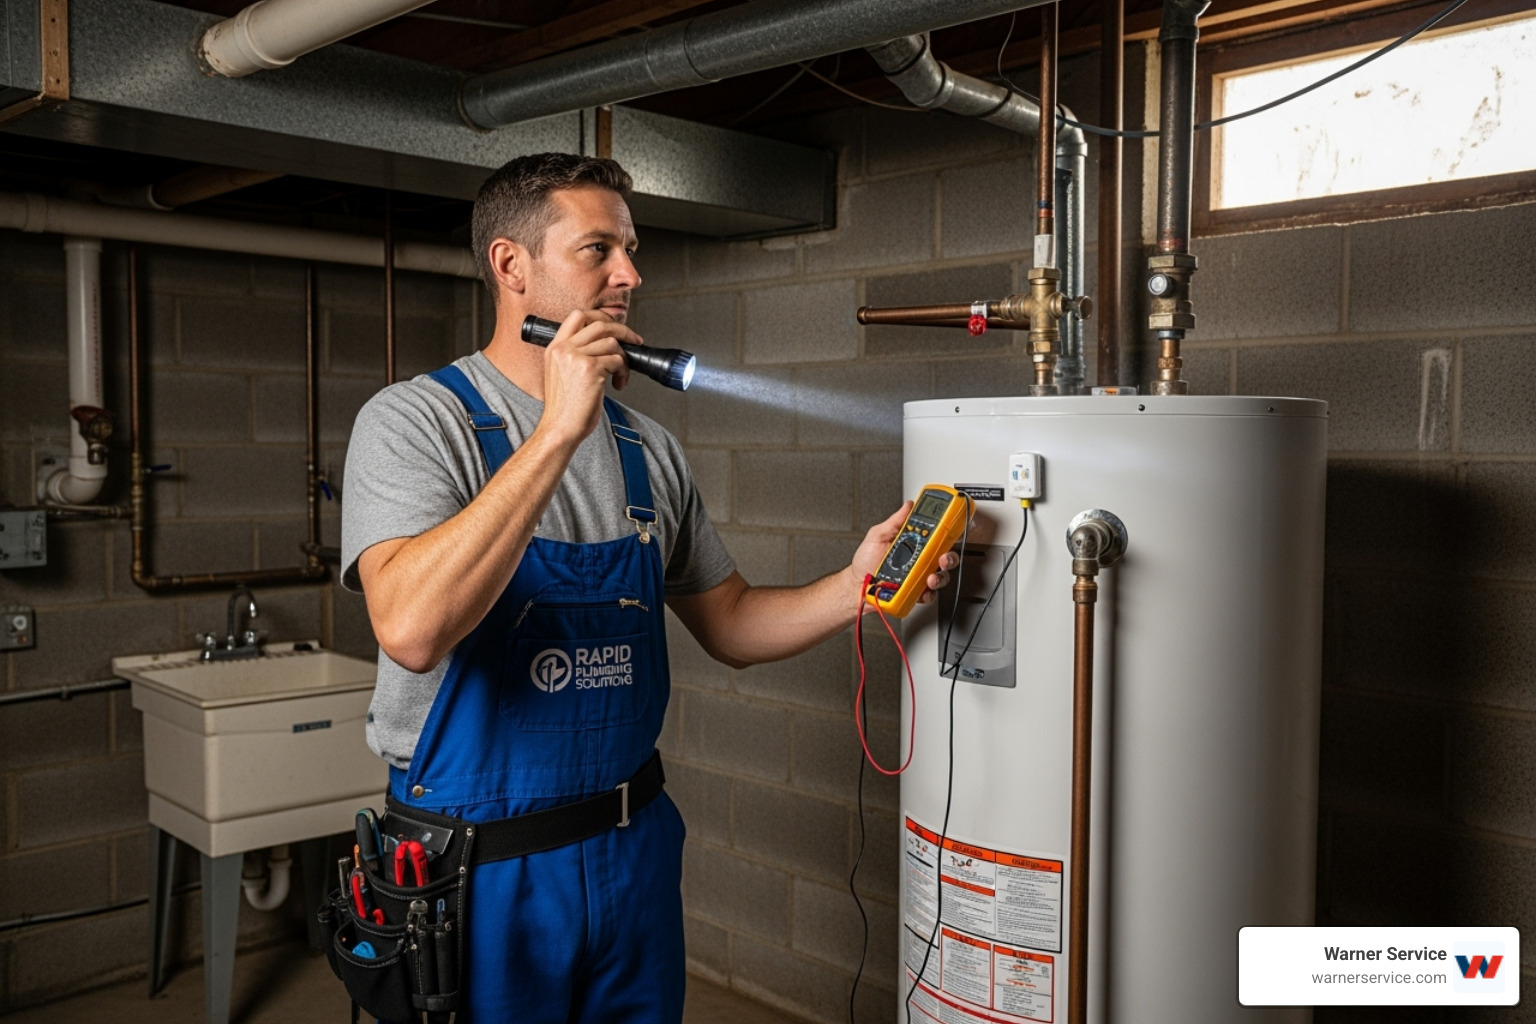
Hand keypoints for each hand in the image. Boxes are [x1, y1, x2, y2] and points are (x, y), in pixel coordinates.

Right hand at [538, 309, 638, 446]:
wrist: (560, 428)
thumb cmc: (565, 408)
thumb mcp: (562, 373)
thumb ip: (576, 355)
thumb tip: (605, 343)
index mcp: (555, 348)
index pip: (577, 316)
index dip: (600, 316)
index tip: (614, 326)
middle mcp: (563, 349)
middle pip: (600, 324)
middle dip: (623, 331)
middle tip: (634, 342)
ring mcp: (576, 357)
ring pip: (612, 343)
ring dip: (623, 360)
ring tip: (619, 376)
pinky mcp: (590, 368)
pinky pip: (617, 360)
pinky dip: (623, 372)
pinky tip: (618, 385)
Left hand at [849, 502, 959, 604]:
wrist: (856, 585)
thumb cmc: (865, 561)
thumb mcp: (877, 536)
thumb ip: (894, 521)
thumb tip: (908, 506)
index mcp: (912, 543)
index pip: (935, 536)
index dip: (946, 533)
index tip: (948, 532)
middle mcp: (919, 559)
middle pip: (944, 556)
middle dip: (949, 557)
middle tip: (942, 557)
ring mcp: (918, 576)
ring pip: (941, 576)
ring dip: (940, 576)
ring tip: (930, 577)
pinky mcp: (916, 593)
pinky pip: (930, 594)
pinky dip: (929, 593)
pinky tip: (922, 590)